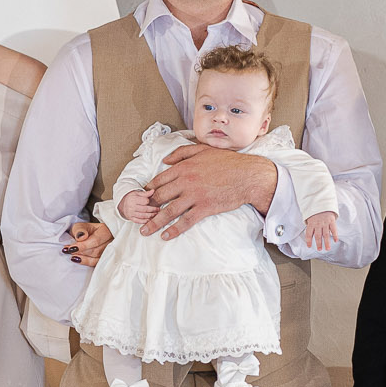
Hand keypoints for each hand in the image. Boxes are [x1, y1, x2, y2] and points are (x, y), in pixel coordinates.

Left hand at [64, 221, 113, 266]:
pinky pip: (96, 264)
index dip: (83, 246)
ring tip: (72, 255)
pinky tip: (77, 260)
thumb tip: (81, 237)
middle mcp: (111, 242)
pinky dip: (86, 262)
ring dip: (82, 258)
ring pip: (97, 258)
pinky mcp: (105, 259)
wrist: (87, 236)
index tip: (71, 248)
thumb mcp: (80, 226)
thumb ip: (80, 230)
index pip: (96, 240)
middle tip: (69, 251)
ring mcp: (110, 252)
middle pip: (97, 251)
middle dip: (81, 252)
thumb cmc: (84, 230)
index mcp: (106, 231)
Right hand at [116, 190, 155, 223]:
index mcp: (133, 199)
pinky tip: (150, 219)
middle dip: (153, 210)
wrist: (123, 204)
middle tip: (158, 209)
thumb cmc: (131, 198)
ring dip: (151, 216)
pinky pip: (139, 221)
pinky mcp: (131, 218)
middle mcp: (131, 207)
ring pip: (143, 216)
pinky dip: (145, 221)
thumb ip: (145, 193)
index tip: (152, 201)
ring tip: (156, 214)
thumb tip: (153, 191)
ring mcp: (131, 213)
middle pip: (145, 209)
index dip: (149, 201)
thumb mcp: (137, 193)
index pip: (144, 201)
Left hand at [141, 145, 274, 239]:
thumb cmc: (227, 162)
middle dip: (147, 208)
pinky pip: (185, 221)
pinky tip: (165, 236)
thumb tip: (165, 160)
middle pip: (160, 197)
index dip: (148, 190)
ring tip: (144, 231)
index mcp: (183, 167)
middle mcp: (185, 181)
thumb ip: (182, 153)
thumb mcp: (203, 150)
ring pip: (168, 211)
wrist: (247, 175)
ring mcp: (194, 196)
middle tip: (138, 216)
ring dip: (154, 223)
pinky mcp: (204, 208)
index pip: (159, 180)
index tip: (142, 198)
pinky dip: (174, 230)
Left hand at [303, 211, 337, 252]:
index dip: (308, 240)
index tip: (309, 246)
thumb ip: (310, 225)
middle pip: (318, 236)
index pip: (309, 234)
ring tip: (327, 248)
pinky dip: (335, 235)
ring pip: (326, 234)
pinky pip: (333, 229)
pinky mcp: (331, 221)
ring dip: (327, 242)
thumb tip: (309, 234)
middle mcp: (318, 224)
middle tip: (319, 249)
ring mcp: (325, 223)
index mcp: (311, 223)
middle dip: (319, 243)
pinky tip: (335, 240)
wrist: (322, 202)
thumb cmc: (315, 211)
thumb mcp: (310, 217)